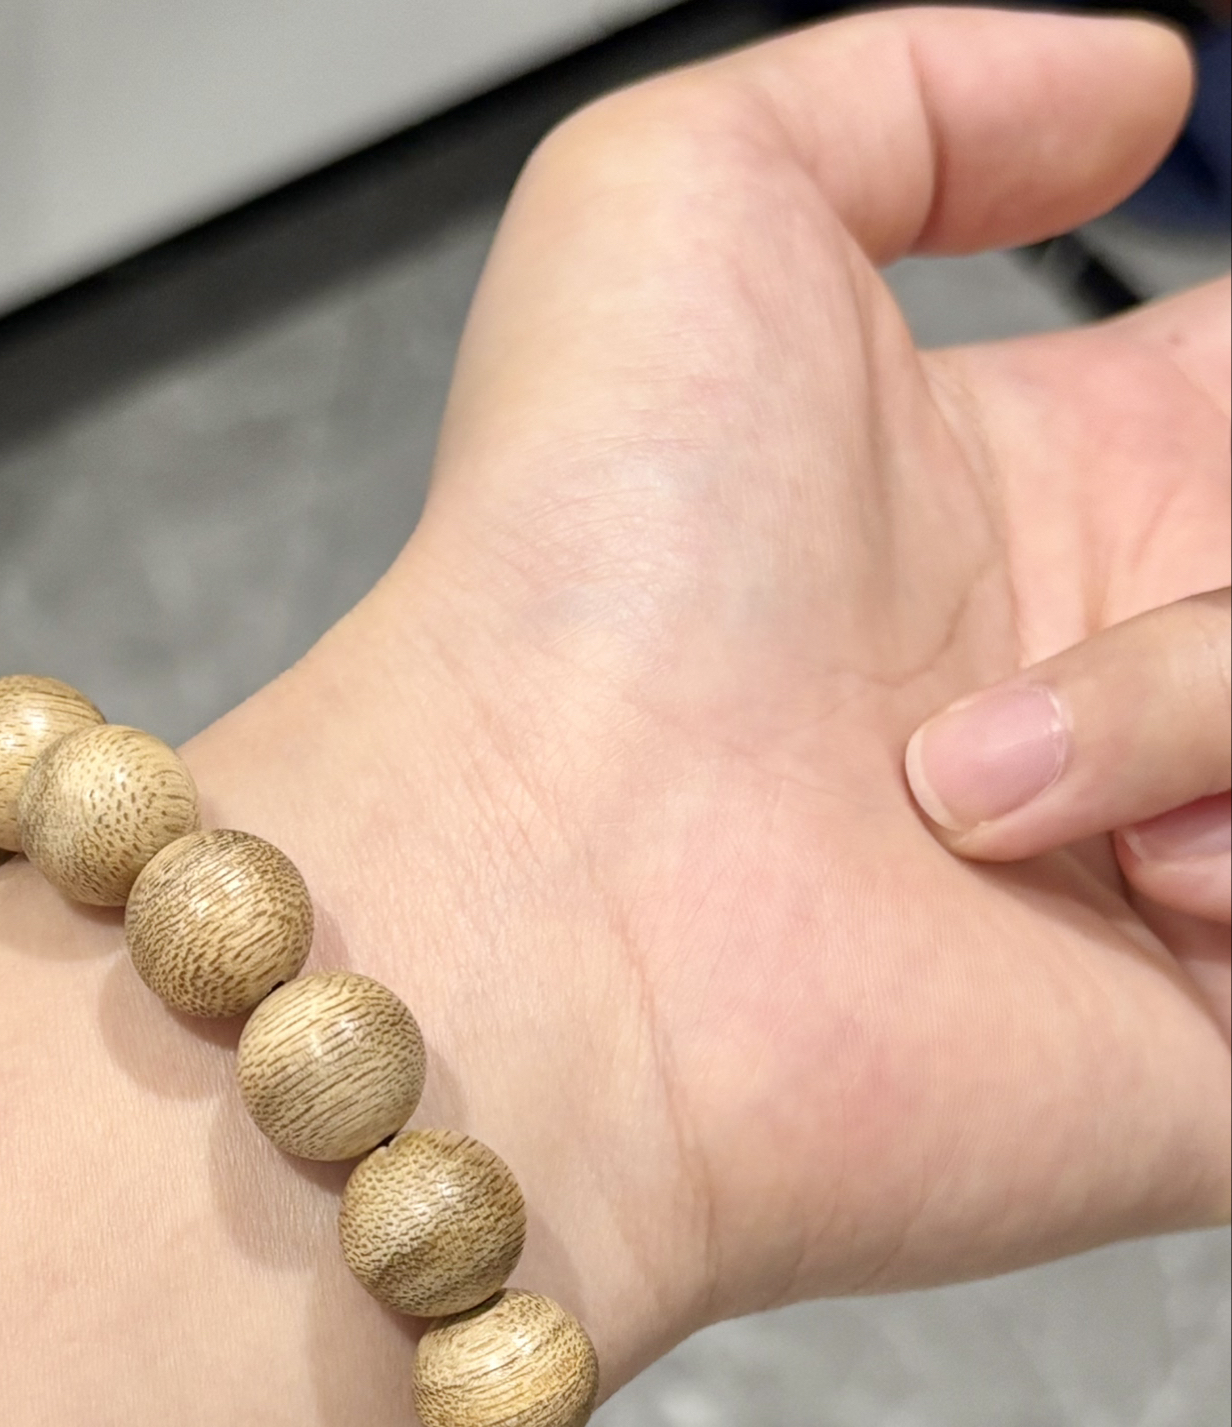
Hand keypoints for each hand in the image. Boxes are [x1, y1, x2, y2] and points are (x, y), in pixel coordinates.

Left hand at [193, 6, 1230, 1360]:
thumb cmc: (570, 582)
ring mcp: (1174, 878)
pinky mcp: (1207, 1056)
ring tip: (970, 780)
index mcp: (1060, 497)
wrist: (536, 899)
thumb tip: (1138, 85)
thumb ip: (919, 92)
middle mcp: (1129, 684)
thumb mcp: (686, 200)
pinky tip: (1114, 886)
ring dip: (1204, 694)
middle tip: (1145, 535)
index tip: (1208, 393)